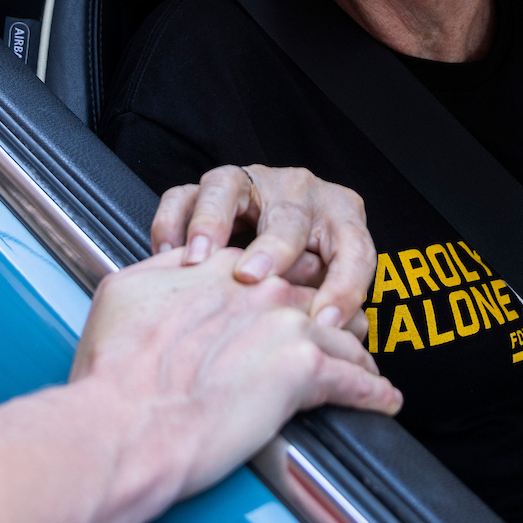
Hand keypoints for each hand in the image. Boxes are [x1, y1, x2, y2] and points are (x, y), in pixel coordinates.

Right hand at [70, 247, 399, 499]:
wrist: (127, 421)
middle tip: (347, 330)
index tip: (292, 305)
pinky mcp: (305, 369)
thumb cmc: (114, 370)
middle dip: (333, 311)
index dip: (284, 290)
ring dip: (358, 354)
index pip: (269, 270)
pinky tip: (382, 400)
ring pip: (343, 334)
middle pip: (315, 293)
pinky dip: (372, 393)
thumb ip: (161, 272)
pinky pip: (355, 381)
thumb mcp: (124, 292)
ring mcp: (288, 325)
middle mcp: (260, 287)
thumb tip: (175, 266)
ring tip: (369, 369)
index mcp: (220, 269)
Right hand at [151, 165, 377, 335]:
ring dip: (211, 224)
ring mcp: (249, 184)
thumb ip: (331, 304)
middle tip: (252, 278)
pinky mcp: (208, 189)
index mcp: (341, 216)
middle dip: (272, 248)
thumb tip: (334, 337)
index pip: (353, 248)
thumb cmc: (308, 267)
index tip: (325, 322)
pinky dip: (173, 224)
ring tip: (198, 260)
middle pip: (290, 215)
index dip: (343, 287)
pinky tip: (169, 256)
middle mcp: (298, 192)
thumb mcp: (329, 283)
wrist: (275, 239)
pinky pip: (183, 196)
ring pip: (227, 188)